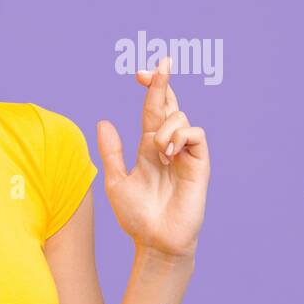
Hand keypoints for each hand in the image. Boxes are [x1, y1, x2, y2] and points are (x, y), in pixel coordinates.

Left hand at [96, 57, 209, 258]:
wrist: (156, 241)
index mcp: (149, 146)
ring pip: (180, 117)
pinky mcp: (200, 163)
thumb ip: (111, 152)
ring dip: (165, 128)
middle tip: (161, 63)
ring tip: (158, 153)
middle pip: (169, 103)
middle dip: (163, 82)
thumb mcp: (115, 181)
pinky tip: (170, 154)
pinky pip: (195, 133)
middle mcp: (169, 145)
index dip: (151, 87)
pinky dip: (180, 136)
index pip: (153, 109)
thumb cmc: (136, 217)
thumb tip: (103, 121)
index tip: (140, 72)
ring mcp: (186, 153)